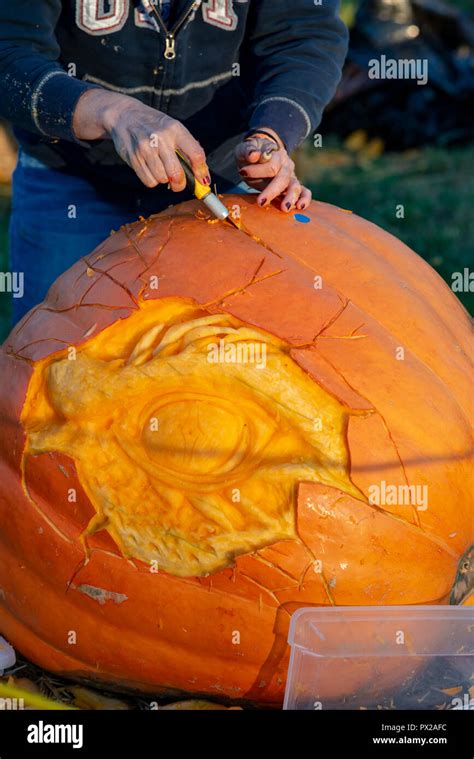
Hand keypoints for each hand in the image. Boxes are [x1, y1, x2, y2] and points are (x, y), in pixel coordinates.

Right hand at [73, 89, 209, 189]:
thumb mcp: (173, 128)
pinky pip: (149, 181)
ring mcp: (145, 148)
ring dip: (164, 180)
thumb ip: (187, 148)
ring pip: (162, 179)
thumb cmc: (154, 125)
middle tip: (179, 183)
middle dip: (180, 184)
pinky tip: (151, 170)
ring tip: (161, 170)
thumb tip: (201, 176)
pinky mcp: (133, 157)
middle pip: (177, 174)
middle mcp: (161, 138)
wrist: (124, 115)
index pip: (196, 155)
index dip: (201, 172)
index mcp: (175, 129)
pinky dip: (152, 181)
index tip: (202, 180)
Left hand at [235, 127, 311, 211]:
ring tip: (285, 208)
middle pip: (283, 178)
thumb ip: (248, 151)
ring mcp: (291, 176)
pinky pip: (304, 192)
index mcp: (276, 154)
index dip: (257, 170)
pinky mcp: (293, 186)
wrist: (257, 158)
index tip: (243, 172)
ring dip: (290, 197)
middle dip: (272, 191)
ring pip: (295, 186)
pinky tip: (300, 207)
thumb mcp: (245, 150)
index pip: (270, 165)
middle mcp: (286, 165)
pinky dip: (305, 199)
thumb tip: (254, 155)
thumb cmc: (250, 155)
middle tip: (260, 202)